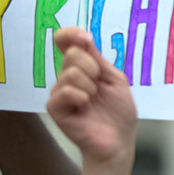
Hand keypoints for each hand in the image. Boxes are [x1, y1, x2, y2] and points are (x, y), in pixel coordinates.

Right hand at [47, 28, 136, 169]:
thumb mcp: (115, 79)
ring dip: (90, 86)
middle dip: (93, 68)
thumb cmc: (119, 111)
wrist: (119, 139)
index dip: (71, 34)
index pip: (66, 42)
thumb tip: (83, 37)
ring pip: (70, 73)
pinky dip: (81, 97)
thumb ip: (98, 59)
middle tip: (100, 85)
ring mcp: (60, 92)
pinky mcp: (55, 108)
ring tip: (94, 99)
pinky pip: (65, 91)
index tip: (84, 37)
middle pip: (72, 54)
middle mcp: (68, 77)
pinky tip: (85, 107)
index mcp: (83, 67)